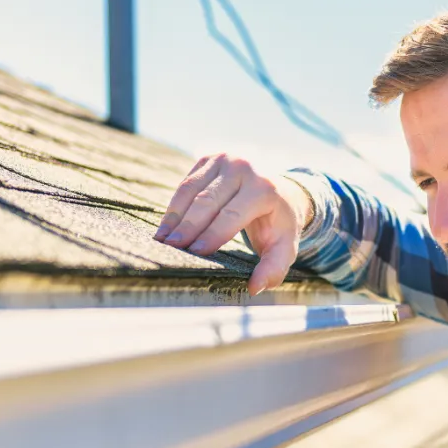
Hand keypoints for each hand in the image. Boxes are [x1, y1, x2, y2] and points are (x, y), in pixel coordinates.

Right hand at [155, 154, 313, 294]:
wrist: (281, 191)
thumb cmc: (279, 224)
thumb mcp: (284, 246)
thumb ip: (273, 268)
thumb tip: (254, 288)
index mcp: (265, 189)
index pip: (232, 214)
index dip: (211, 234)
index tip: (194, 252)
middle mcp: (244, 168)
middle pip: (208, 201)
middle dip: (188, 226)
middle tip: (171, 247)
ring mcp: (225, 159)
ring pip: (192, 189)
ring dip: (175, 216)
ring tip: (162, 239)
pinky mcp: (209, 159)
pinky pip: (187, 183)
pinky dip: (175, 206)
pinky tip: (167, 227)